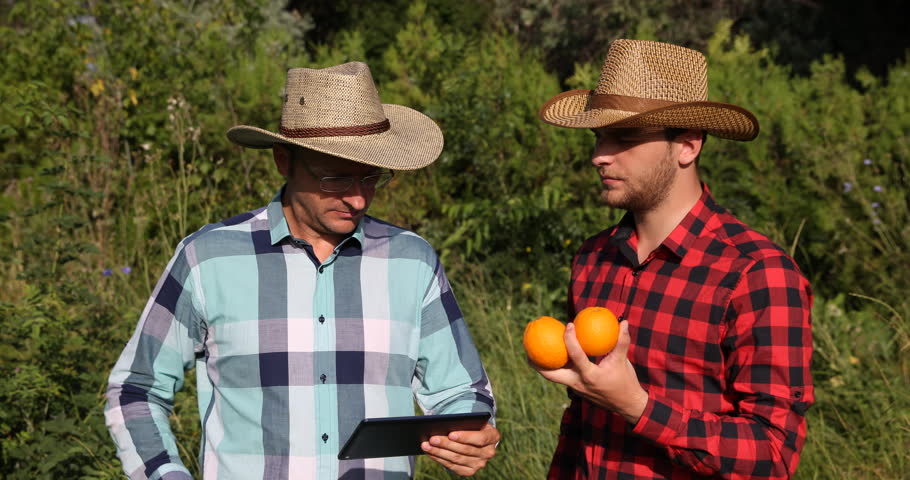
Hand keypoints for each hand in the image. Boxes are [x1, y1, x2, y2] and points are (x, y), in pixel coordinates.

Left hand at [420, 422, 499, 475]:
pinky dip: (439, 459)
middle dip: (446, 444)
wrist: (475, 438)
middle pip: (465, 450)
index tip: (450, 433)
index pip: (480, 438)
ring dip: (439, 452)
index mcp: (493, 436)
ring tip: (426, 445)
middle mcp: (489, 452)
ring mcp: (480, 464)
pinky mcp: (469, 471)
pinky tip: (430, 452)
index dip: (465, 437)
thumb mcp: (472, 421)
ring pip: (457, 459)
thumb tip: (443, 425)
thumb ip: (463, 422)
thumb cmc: (472, 425)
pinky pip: (453, 467)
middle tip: (432, 438)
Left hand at [530, 320, 647, 423]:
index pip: (576, 355)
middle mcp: (578, 383)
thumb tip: (624, 322)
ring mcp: (575, 389)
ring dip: (542, 367)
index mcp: (590, 375)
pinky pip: (562, 378)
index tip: (568, 325)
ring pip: (553, 378)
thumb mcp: (623, 360)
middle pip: (551, 374)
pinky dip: (555, 368)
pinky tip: (552, 357)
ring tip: (533, 353)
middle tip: (530, 347)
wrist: (627, 405)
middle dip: (538, 362)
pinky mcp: (576, 391)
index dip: (570, 339)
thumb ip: (622, 341)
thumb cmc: (625, 381)